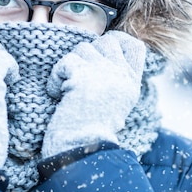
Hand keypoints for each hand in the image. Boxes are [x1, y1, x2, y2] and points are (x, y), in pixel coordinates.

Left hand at [41, 31, 145, 157]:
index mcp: (131, 83)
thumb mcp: (115, 103)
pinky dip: (55, 78)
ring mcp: (104, 73)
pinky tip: (56, 93)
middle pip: (108, 40)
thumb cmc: (91, 131)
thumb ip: (113, 79)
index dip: (119, 42)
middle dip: (89, 52)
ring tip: (66, 89)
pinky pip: (65, 62)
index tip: (102, 52)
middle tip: (78, 74)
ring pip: (83, 48)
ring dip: (70, 66)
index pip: (135, 47)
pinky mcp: (83, 74)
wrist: (81, 150)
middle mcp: (121, 75)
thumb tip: (99, 53)